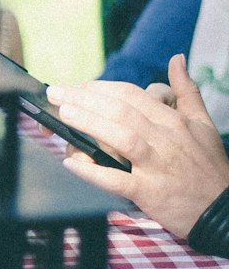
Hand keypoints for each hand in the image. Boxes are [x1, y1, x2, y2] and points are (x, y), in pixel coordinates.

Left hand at [46, 55, 228, 237]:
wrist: (224, 210)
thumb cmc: (209, 166)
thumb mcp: (203, 123)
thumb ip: (187, 90)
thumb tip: (177, 59)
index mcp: (172, 121)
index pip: (131, 95)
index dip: (100, 88)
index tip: (77, 87)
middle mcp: (164, 139)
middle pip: (121, 110)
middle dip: (84, 99)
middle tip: (56, 93)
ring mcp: (157, 165)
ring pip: (121, 137)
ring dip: (89, 124)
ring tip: (64, 115)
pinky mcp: (151, 192)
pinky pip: (118, 180)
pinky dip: (94, 171)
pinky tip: (73, 164)